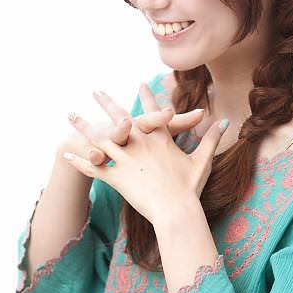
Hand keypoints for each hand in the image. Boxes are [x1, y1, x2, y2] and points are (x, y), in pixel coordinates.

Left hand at [63, 84, 228, 224]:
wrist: (176, 209)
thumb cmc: (190, 186)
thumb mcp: (203, 160)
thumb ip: (212, 138)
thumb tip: (227, 121)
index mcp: (160, 138)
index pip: (152, 112)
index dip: (146, 97)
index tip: (140, 83)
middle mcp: (140, 143)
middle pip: (120, 118)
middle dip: (107, 103)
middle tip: (95, 90)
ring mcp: (126, 159)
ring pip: (101, 138)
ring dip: (85, 126)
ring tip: (71, 114)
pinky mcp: (116, 176)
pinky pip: (94, 166)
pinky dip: (79, 160)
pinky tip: (66, 152)